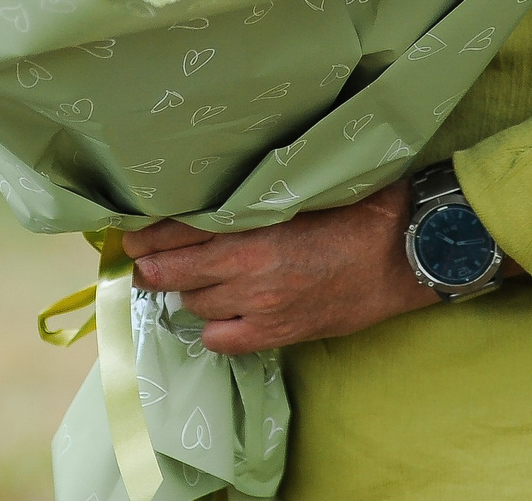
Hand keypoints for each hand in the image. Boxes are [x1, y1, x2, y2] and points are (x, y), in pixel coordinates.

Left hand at [124, 182, 442, 353]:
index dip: (150, 236)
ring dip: (189, 294)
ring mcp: (259, 304)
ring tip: (188, 284)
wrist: (399, 253)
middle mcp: (247, 266)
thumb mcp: (295, 192)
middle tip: (142, 262)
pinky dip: (213, 329)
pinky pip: (221, 339)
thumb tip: (208, 202)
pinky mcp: (277, 333)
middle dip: (153, 267)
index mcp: (250, 224)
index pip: (179, 231)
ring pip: (195, 304)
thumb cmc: (353, 211)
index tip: (132, 235)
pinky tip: (218, 316)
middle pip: (177, 271)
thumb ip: (249, 201)